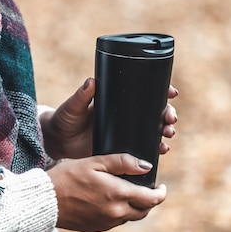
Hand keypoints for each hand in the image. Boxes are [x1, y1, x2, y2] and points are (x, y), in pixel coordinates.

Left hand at [41, 78, 178, 159]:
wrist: (59, 141)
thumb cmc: (65, 118)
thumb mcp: (74, 105)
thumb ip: (82, 95)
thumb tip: (91, 81)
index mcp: (118, 101)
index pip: (145, 92)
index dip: (162, 91)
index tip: (171, 92)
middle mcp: (126, 116)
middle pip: (155, 112)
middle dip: (167, 114)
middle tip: (170, 118)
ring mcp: (126, 133)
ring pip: (153, 130)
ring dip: (165, 131)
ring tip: (168, 134)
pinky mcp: (122, 149)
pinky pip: (143, 149)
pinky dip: (155, 149)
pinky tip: (161, 150)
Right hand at [48, 153, 166, 231]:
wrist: (45, 201)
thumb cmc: (68, 176)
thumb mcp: (95, 162)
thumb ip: (123, 163)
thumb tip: (146, 166)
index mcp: (118, 194)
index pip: (152, 199)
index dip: (161, 193)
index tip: (161, 186)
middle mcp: (116, 213)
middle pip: (145, 211)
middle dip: (150, 200)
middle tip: (147, 188)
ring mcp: (107, 223)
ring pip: (131, 217)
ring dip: (135, 207)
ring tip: (128, 192)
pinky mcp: (97, 228)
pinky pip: (117, 221)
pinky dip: (120, 212)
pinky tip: (111, 201)